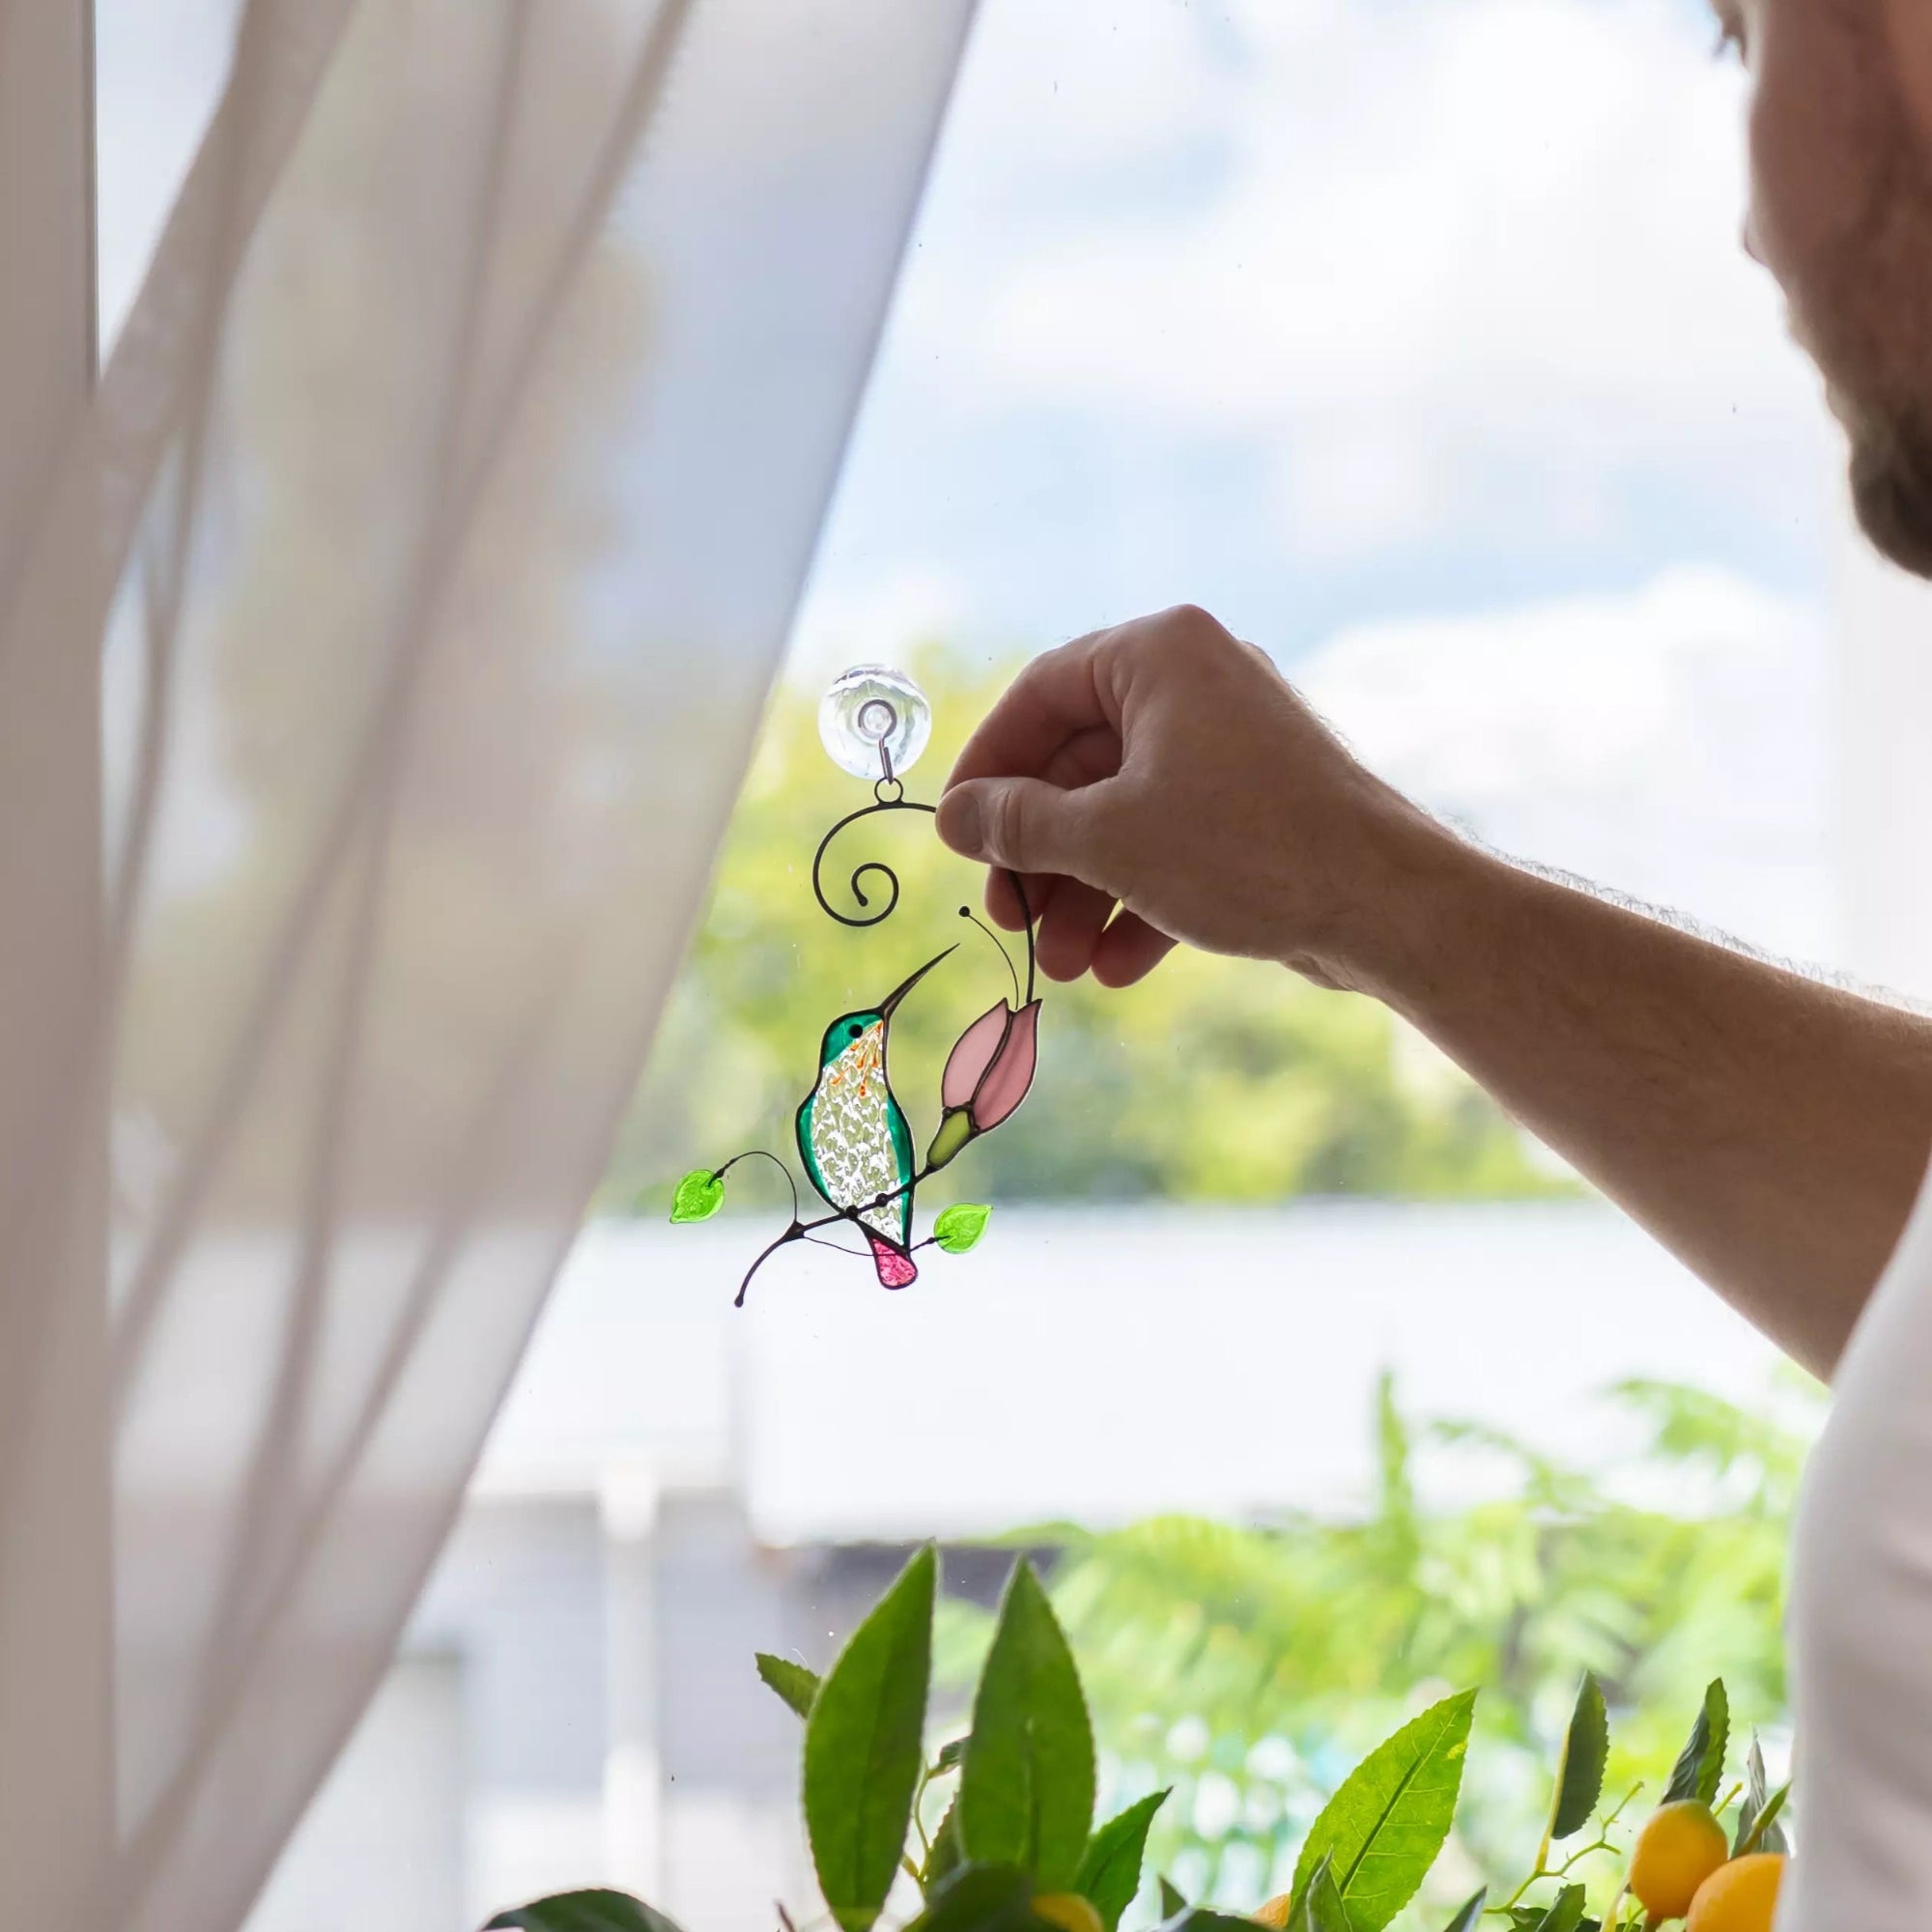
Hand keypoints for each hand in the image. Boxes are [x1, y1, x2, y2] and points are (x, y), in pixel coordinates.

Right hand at [935, 605, 1449, 988]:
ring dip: (1084, 895)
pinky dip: (1141, 901)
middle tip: (1011, 920)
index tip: (956, 836)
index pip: (1038, 694)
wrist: (1387, 906)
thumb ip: (1018, 824)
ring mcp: (1233, 746)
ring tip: (1064, 966)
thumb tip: (952, 818)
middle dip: (1040, 856)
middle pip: (1078, 765)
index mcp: (1159, 653)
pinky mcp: (1260, 806)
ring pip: (1125, 814)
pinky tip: (1116, 969)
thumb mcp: (1106, 838)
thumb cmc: (1244, 849)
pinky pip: (1176, 843)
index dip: (986, 769)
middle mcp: (1198, 683)